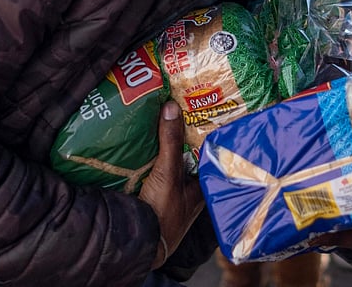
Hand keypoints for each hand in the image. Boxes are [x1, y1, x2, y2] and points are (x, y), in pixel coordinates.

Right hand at [139, 102, 204, 268]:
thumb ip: (170, 142)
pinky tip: (147, 142)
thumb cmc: (163, 212)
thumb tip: (172, 107)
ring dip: (169, 145)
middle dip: (185, 136)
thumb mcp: (168, 173)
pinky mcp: (157, 195)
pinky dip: (154, 157)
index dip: (207, 132)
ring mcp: (175, 193)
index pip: (211, 152)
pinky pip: (159, 170)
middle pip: (191, 155)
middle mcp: (192, 188)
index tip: (203, 110)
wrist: (139, 244)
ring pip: (175, 162)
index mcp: (204, 183)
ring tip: (164, 117)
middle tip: (180, 107)